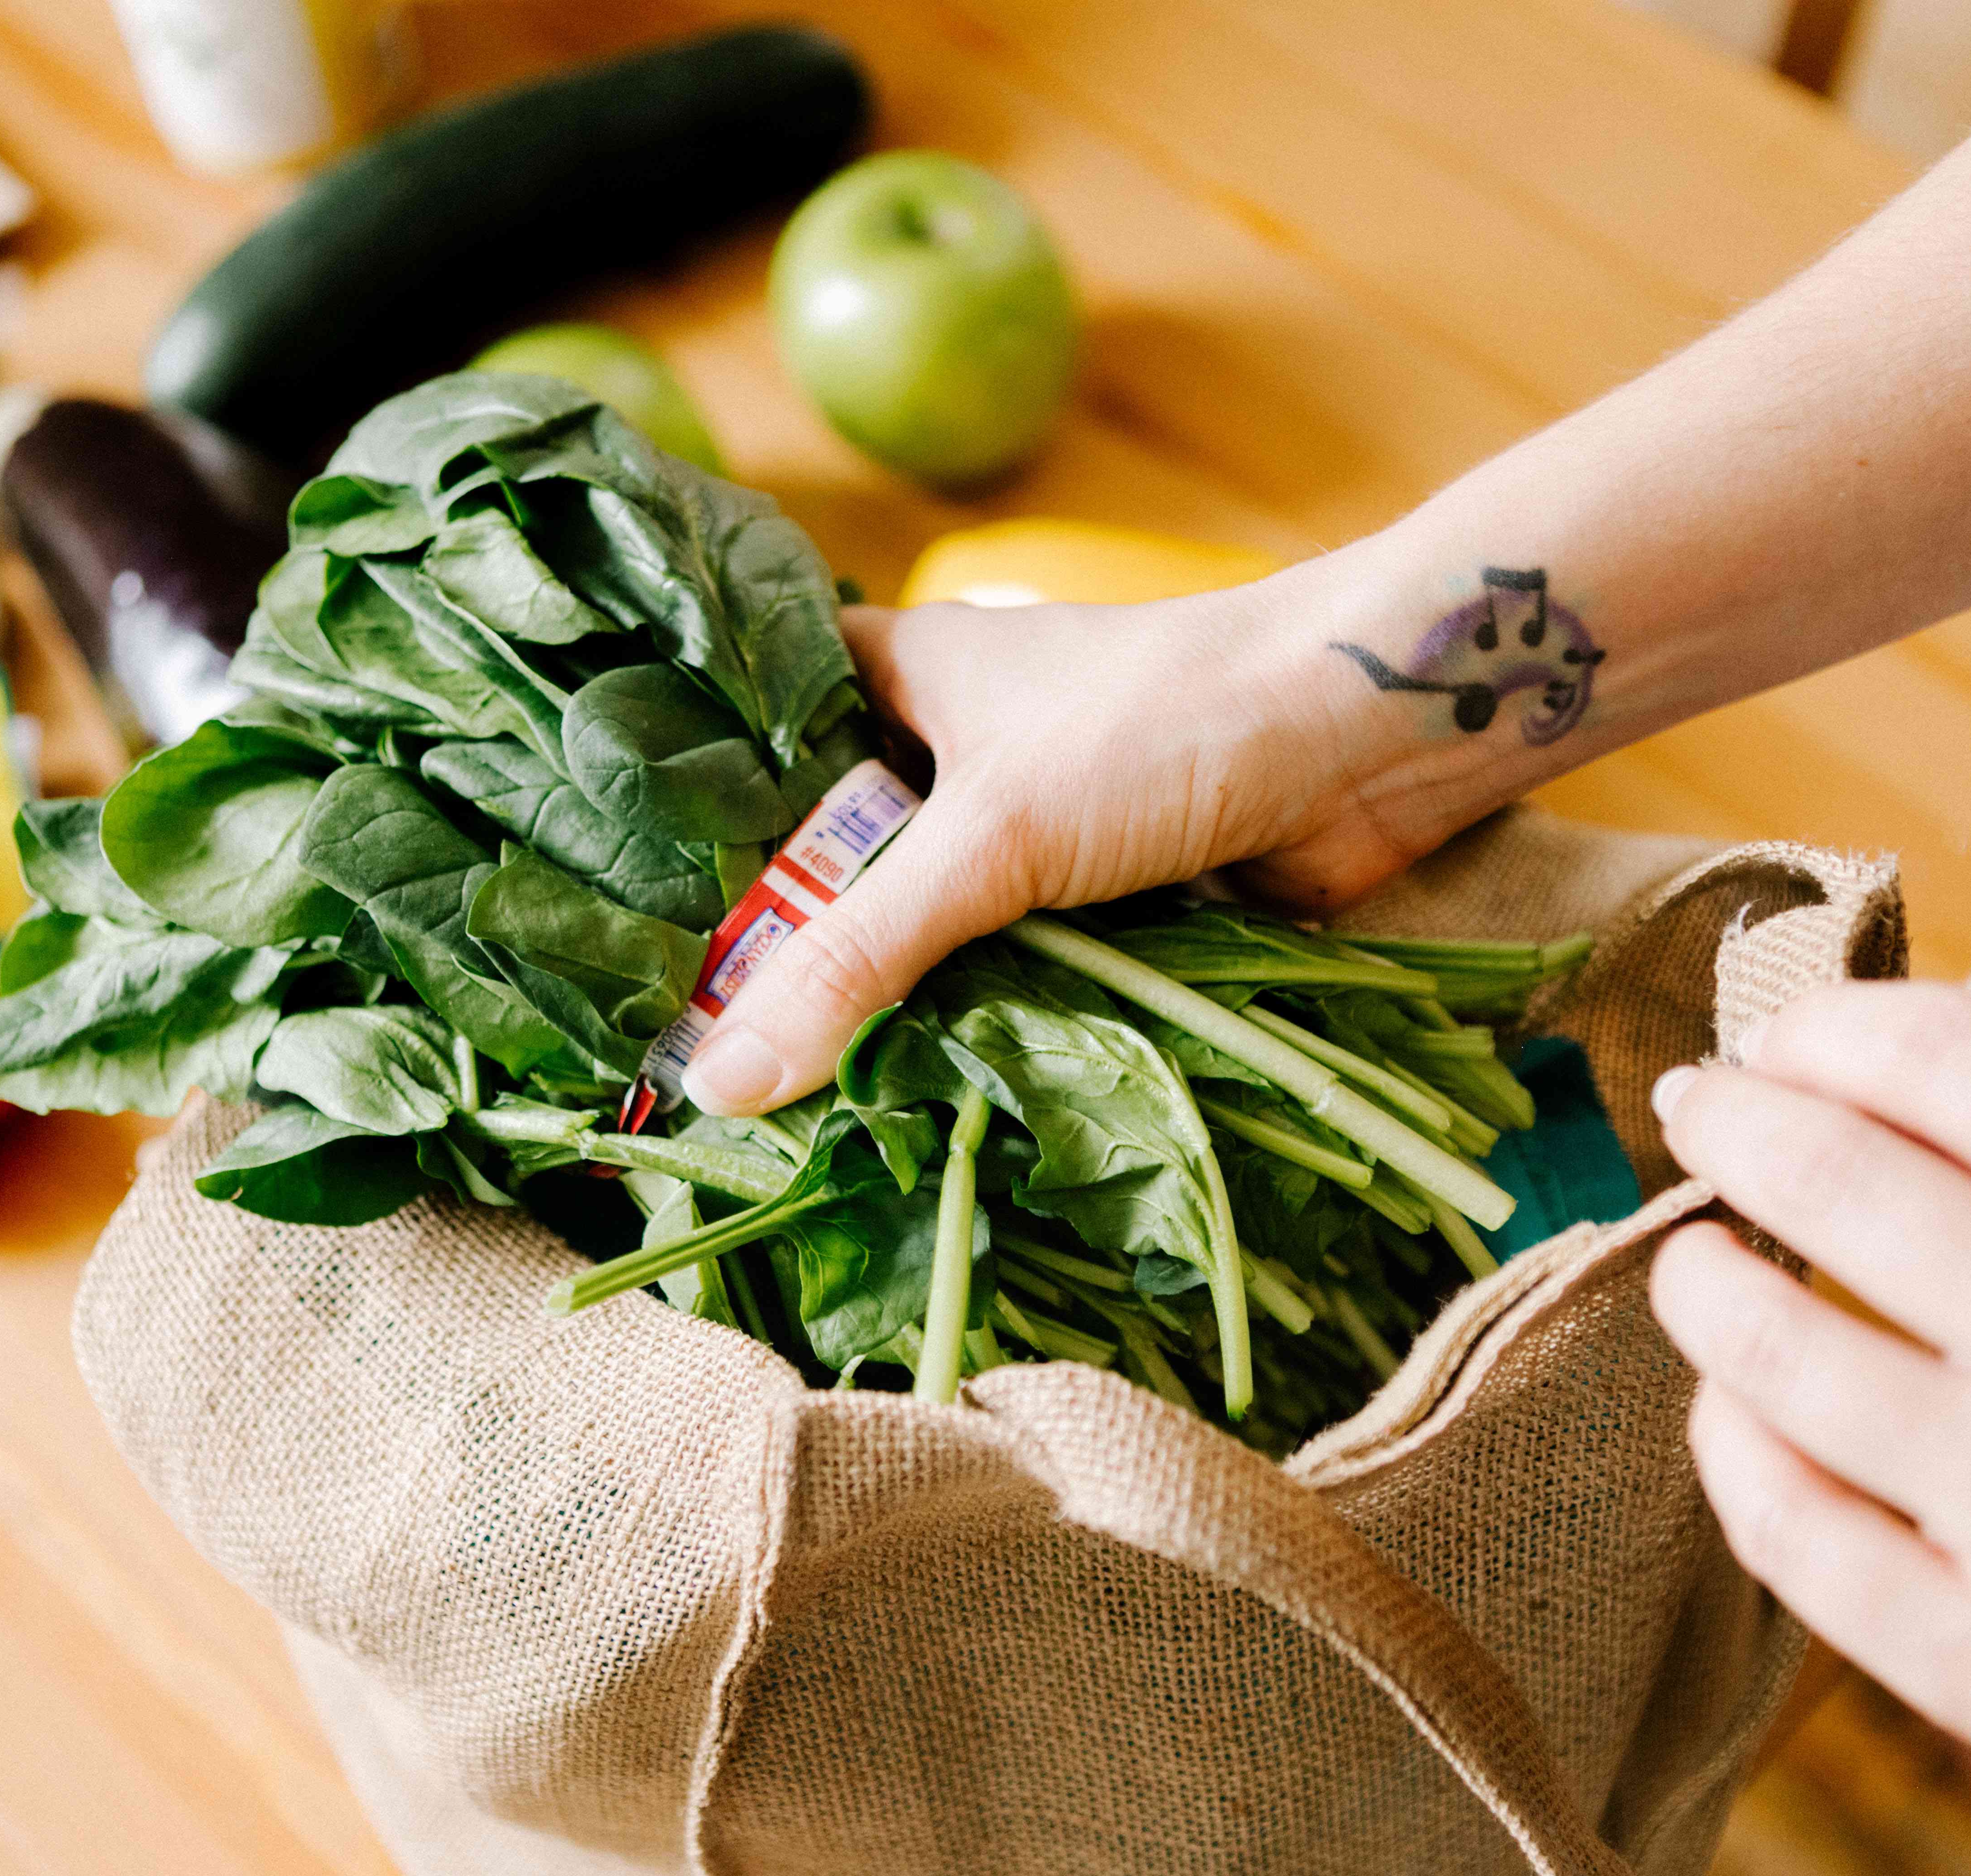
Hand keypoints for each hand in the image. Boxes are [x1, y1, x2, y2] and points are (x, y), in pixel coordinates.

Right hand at [682, 580, 1433, 1115]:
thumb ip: (857, 957)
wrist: (1372, 736)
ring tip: (751, 1105)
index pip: (736, 742)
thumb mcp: (990, 837)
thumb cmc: (1168, 726)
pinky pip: (987, 981)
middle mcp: (935, 752)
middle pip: (813, 862)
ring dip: (862, 1008)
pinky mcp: (1078, 908)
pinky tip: (879, 1100)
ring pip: (902, 934)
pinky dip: (953, 1031)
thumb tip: (723, 1080)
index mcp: (886, 676)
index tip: (597, 929)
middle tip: (670, 1054)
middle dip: (764, 952)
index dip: (673, 830)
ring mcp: (1010, 835)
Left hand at [1651, 981, 1970, 1804]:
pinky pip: (1788, 1531)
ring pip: (1774, 1355)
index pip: (1951, 1062)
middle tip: (1699, 1108)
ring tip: (1700, 1259)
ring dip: (1704, 1282)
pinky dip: (1734, 1443)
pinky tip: (1738, 1404)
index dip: (1830, 1029)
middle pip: (1835, 1182)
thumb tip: (1849, 1058)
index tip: (1776, 1037)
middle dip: (1735, 1124)